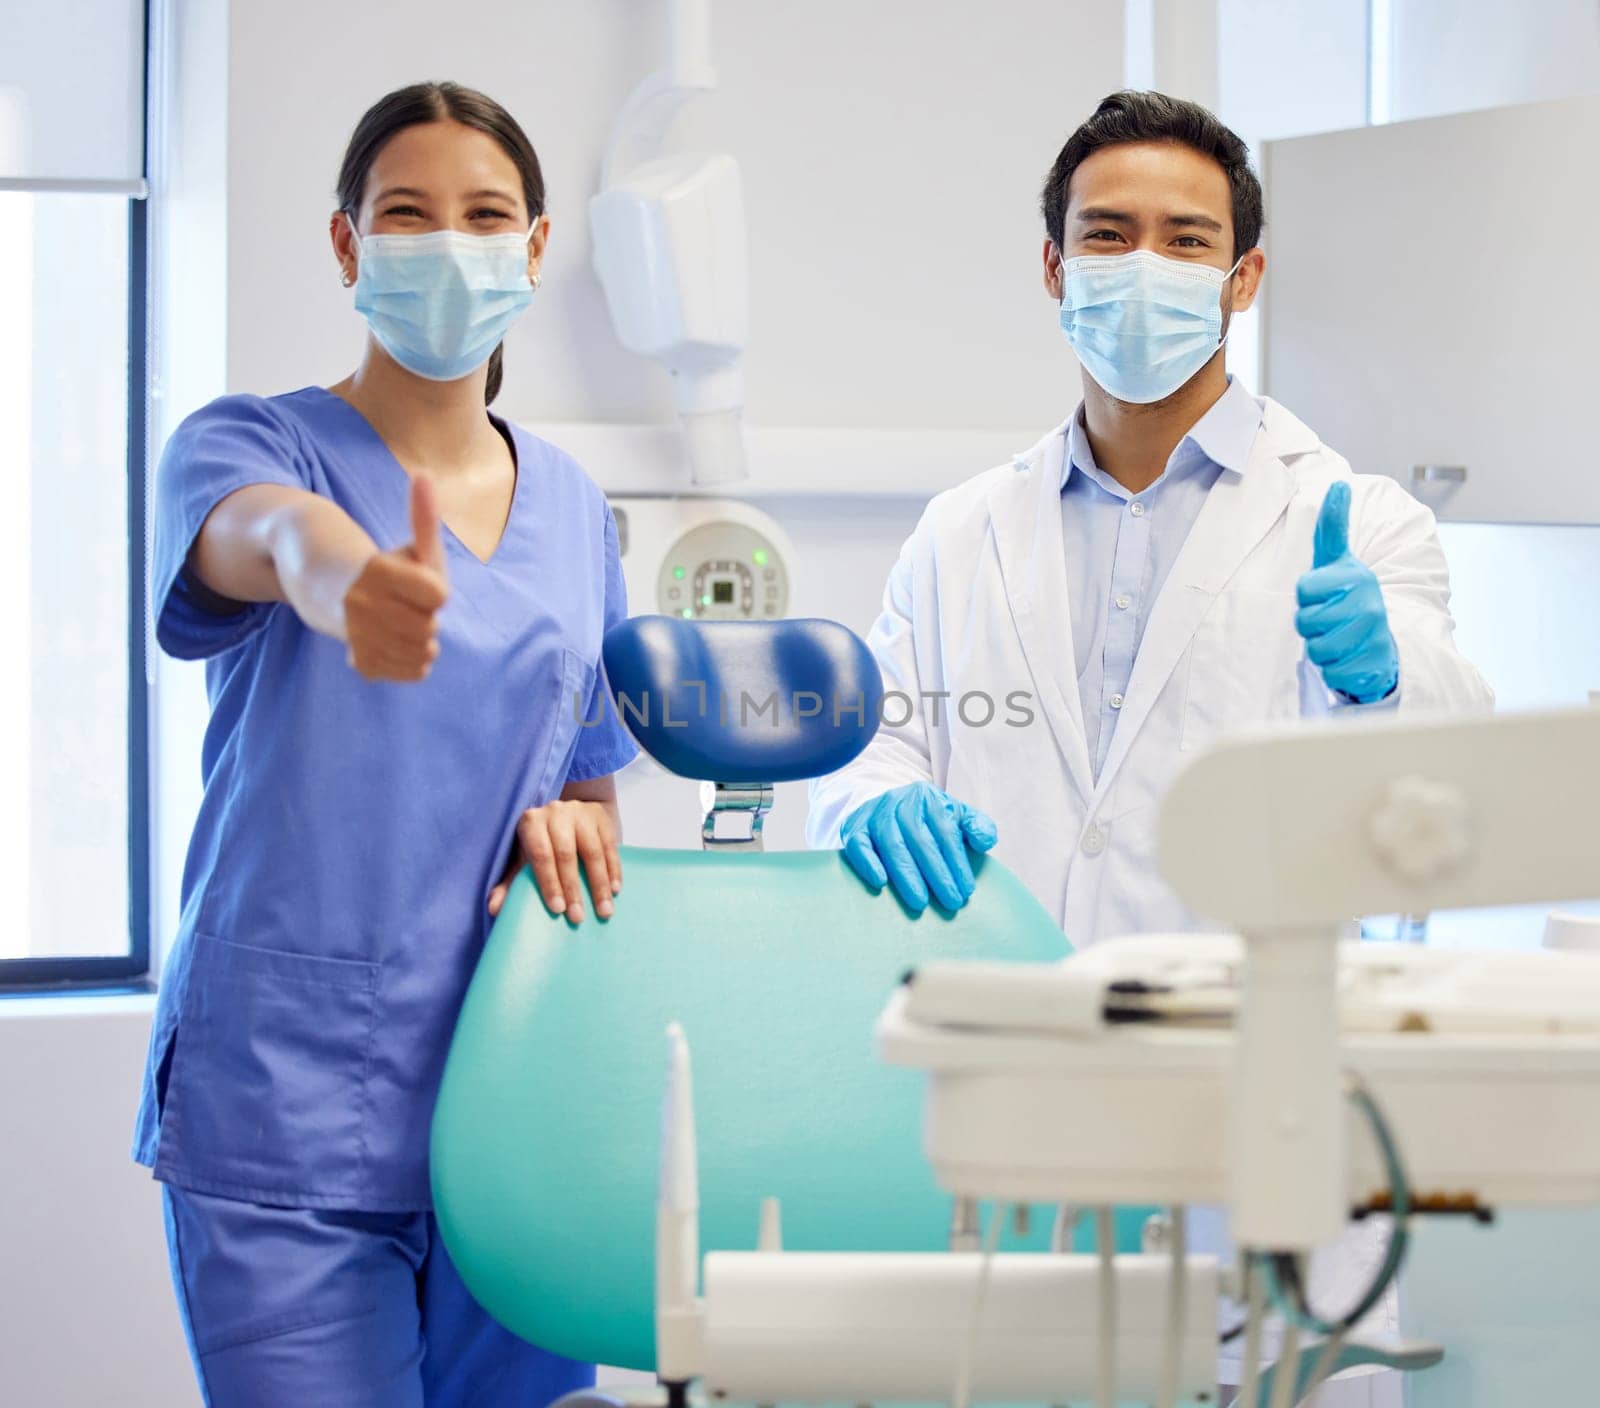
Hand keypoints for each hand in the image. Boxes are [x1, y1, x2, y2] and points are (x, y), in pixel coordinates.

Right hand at [342, 476, 448, 681]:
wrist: (327, 591)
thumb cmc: (383, 567)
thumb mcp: (408, 544)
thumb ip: (423, 516)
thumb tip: (424, 475)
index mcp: (378, 573)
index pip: (439, 596)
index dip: (433, 591)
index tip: (415, 584)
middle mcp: (362, 605)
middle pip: (432, 627)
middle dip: (426, 616)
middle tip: (404, 605)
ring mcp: (358, 637)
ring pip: (425, 653)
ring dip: (423, 640)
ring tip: (401, 623)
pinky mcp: (361, 662)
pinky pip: (413, 672)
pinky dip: (413, 660)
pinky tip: (395, 642)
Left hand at [488, 798, 621, 924]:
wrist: (568, 814)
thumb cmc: (542, 842)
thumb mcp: (523, 858)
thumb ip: (511, 882)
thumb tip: (493, 909)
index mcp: (531, 822)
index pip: (540, 855)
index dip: (549, 883)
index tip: (557, 910)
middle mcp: (555, 812)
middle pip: (566, 854)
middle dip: (573, 889)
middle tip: (577, 917)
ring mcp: (581, 812)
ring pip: (592, 851)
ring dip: (599, 884)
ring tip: (604, 911)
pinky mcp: (601, 816)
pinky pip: (610, 846)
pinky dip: (614, 870)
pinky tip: (615, 890)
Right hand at [839, 781, 997, 912]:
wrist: (886, 808)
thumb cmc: (928, 820)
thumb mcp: (957, 816)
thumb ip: (978, 827)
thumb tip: (984, 842)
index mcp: (929, 798)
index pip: (945, 831)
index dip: (957, 862)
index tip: (966, 890)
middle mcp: (900, 802)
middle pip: (920, 839)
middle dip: (937, 874)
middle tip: (950, 902)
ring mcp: (875, 814)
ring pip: (891, 844)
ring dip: (906, 875)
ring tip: (920, 902)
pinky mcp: (854, 827)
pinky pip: (858, 845)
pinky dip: (868, 863)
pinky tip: (880, 883)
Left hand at [1295, 482, 1398, 704]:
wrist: (1381, 643)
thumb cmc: (1349, 598)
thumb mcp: (1337, 561)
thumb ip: (1332, 526)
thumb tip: (1337, 483)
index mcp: (1356, 577)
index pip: (1304, 589)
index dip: (1306, 595)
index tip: (1324, 593)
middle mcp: (1369, 604)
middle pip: (1305, 621)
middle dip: (1311, 625)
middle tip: (1331, 620)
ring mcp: (1374, 636)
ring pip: (1315, 649)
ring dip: (1320, 648)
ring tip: (1339, 638)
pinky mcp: (1372, 666)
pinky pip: (1330, 672)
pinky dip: (1333, 669)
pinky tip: (1348, 658)